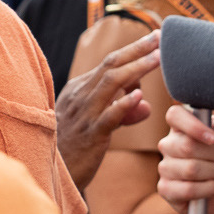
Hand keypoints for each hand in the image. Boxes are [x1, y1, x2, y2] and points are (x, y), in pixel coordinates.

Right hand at [56, 29, 157, 191]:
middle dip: (137, 49)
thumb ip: (122, 111)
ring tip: (159, 58)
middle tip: (160, 37)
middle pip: (111, 65)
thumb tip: (145, 104)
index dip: (134, 50)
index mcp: (80, 90)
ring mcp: (84, 115)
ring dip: (137, 68)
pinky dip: (123, 104)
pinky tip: (138, 95)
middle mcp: (80, 97)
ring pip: (111, 83)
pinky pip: (108, 116)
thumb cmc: (76, 147)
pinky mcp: (90, 136)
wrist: (53, 176)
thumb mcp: (98, 122)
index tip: (156, 38)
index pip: (110, 63)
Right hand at [156, 105, 213, 213]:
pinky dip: (206, 190)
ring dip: (213, 173)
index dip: (193, 126)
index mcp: (187, 125)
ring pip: (186, 169)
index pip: (174, 115)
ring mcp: (168, 168)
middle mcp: (172, 144)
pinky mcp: (168, 191)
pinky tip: (213, 188)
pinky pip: (181, 190)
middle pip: (183, 146)